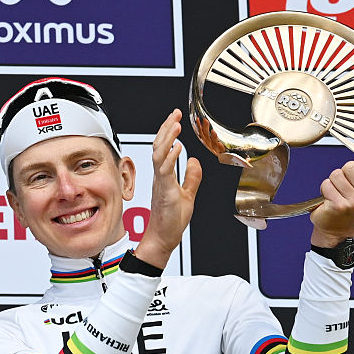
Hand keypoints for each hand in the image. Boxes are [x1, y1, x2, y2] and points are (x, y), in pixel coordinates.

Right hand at [134, 109, 203, 267]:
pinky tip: (178, 147)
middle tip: (174, 113)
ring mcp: (161, 183)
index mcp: (164, 176)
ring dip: (167, 138)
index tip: (174, 118)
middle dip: (166, 128)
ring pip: (159, 154)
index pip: (163, 149)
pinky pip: (164, 170)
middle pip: (158, 146)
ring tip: (175, 124)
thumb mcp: (187, 195)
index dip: (168, 132)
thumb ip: (191, 177)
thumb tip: (195, 161)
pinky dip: (170, 157)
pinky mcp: (164, 192)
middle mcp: (159, 177)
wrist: (163, 239)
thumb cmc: (171, 222)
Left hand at [310, 155, 353, 246]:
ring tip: (336, 194)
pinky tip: (329, 200)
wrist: (336, 230)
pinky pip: (326, 184)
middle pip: (350, 166)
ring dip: (332, 182)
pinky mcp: (339, 205)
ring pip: (336, 174)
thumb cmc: (348, 206)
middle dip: (342, 174)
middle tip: (343, 188)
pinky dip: (324, 190)